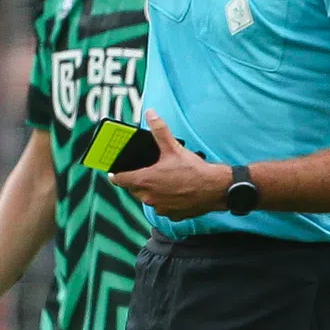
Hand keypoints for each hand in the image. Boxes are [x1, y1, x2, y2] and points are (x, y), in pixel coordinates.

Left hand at [110, 111, 229, 220]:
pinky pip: (162, 207)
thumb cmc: (194, 170)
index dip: (115, 174)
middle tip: (145, 171)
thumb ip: (159, 130)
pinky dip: (165, 200)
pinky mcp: (172, 214)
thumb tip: (151, 114)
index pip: (119, 180)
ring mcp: (160, 207)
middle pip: (133, 189)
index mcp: (145, 180)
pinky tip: (174, 190)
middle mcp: (149, 197)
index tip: (113, 171)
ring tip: (162, 179)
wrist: (216, 189)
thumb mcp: (174, 147)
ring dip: (151, 190)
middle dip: (136, 180)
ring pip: (148, 198)